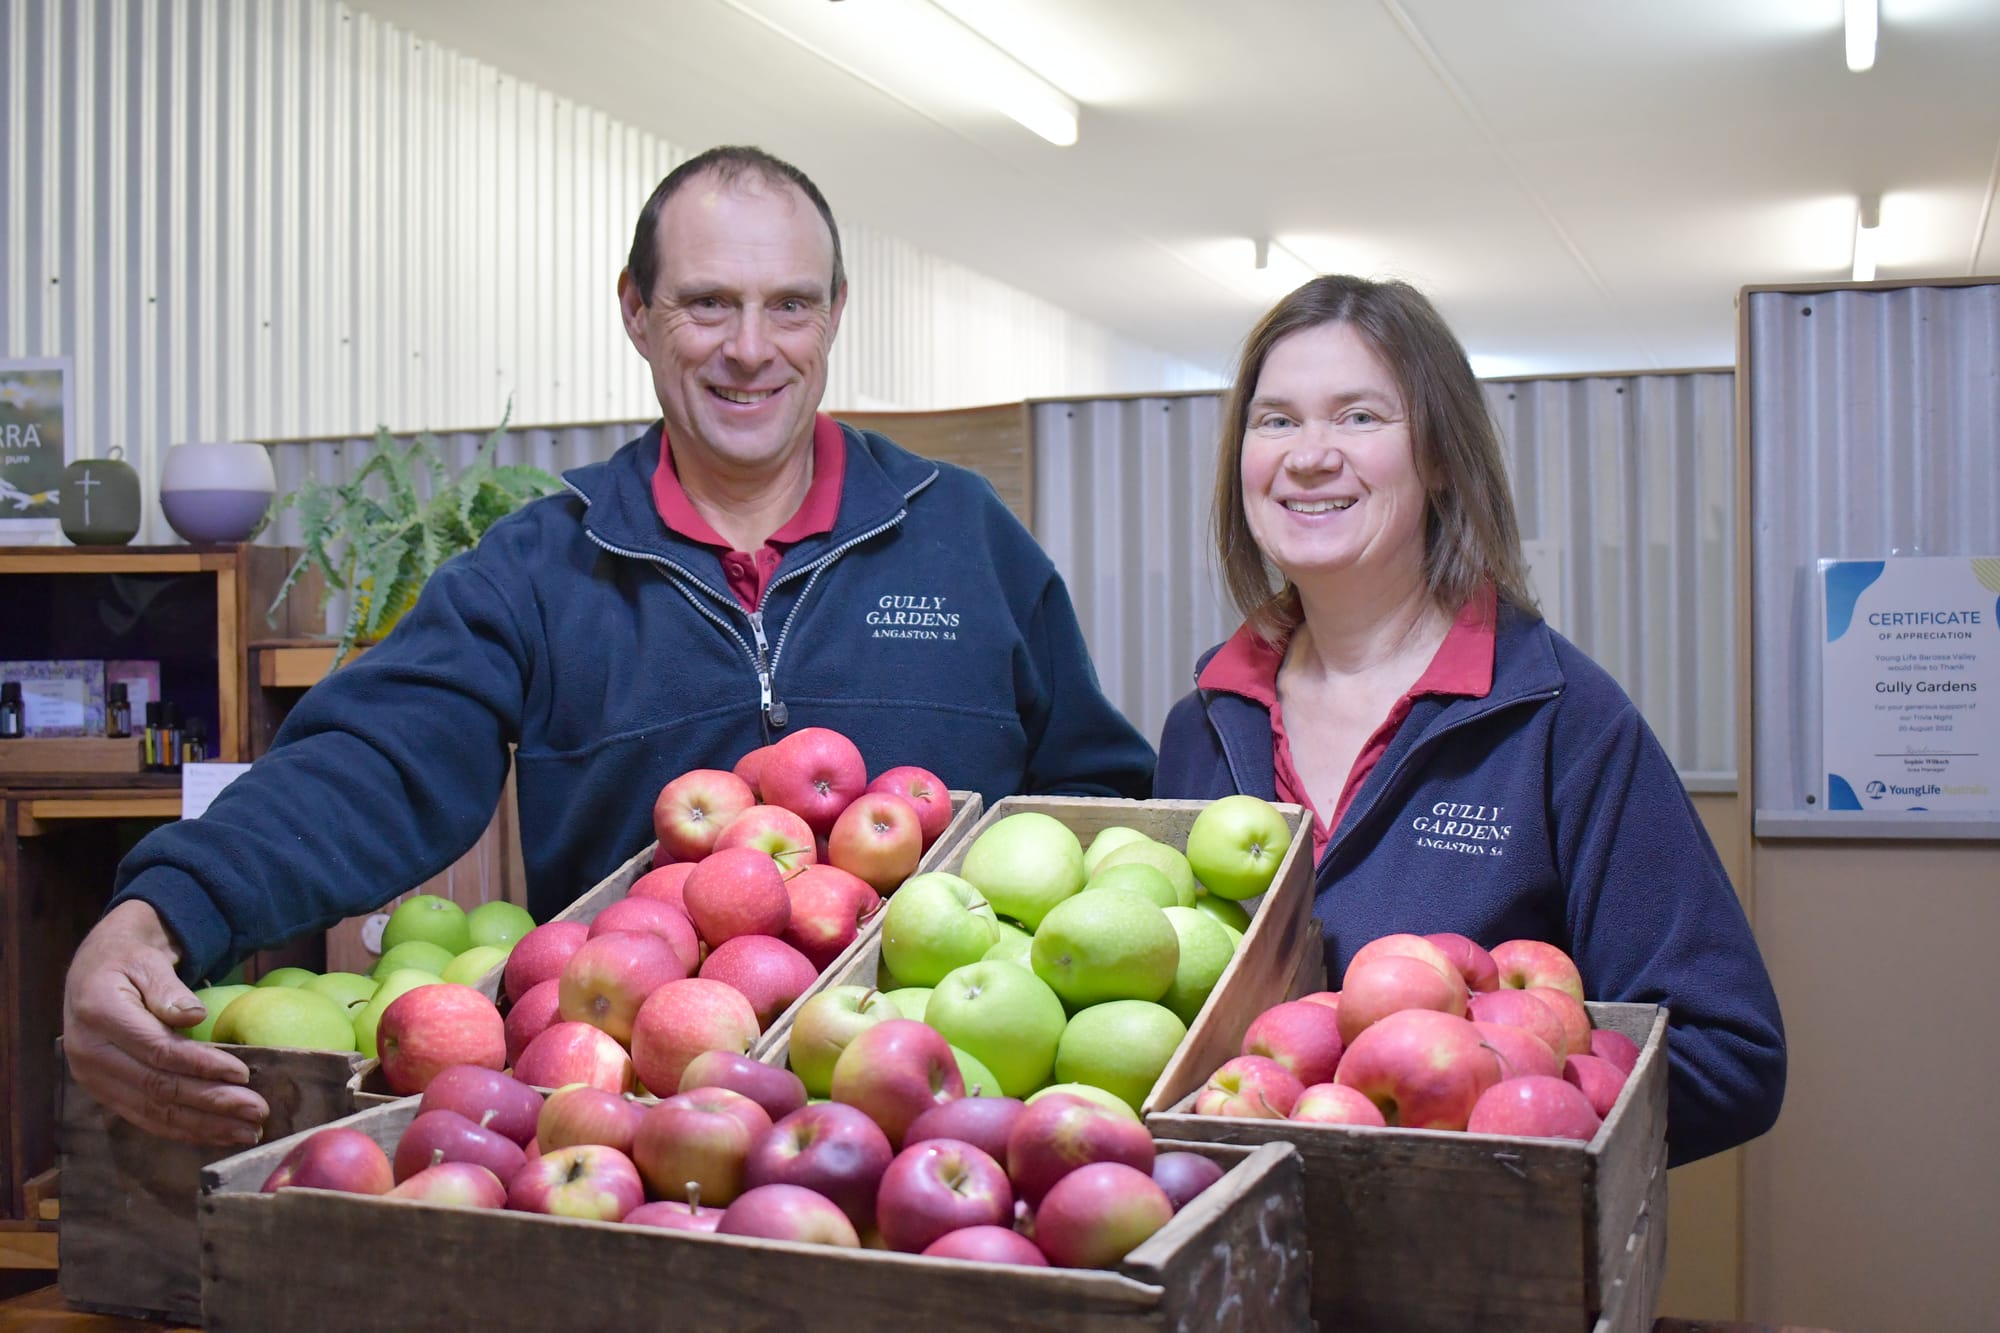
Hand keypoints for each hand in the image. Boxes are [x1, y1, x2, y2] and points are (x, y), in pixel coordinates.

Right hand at [62, 899, 268, 1144]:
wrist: (92, 973)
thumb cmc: (129, 962)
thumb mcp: (148, 960)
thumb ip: (168, 988)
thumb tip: (194, 1015)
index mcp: (99, 1014)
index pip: (157, 1050)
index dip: (201, 1065)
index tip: (243, 1074)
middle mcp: (89, 1053)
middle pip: (157, 1087)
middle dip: (212, 1102)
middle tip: (257, 1112)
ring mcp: (92, 1078)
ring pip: (152, 1111)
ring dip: (203, 1125)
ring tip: (247, 1132)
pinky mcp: (103, 1093)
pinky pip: (144, 1117)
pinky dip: (183, 1129)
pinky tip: (216, 1134)